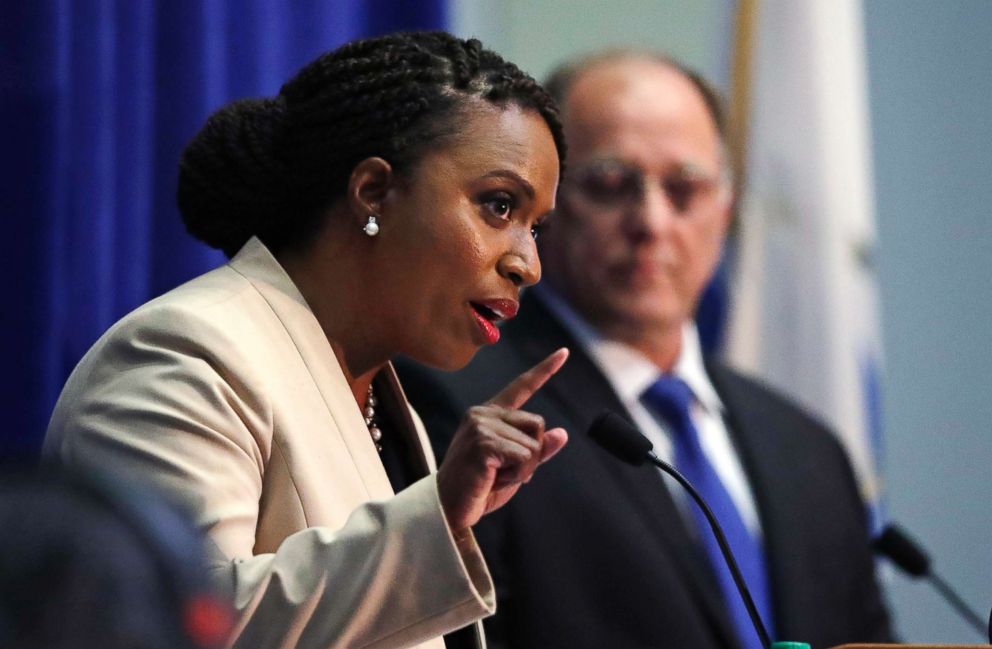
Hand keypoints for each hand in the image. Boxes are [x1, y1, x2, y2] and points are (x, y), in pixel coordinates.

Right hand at [436, 348, 569, 531]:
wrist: (447, 508)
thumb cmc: (479, 487)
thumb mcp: (514, 466)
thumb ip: (536, 449)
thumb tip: (562, 433)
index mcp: (489, 413)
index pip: (521, 387)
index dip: (545, 369)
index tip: (564, 352)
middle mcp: (483, 413)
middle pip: (538, 424)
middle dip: (532, 454)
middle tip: (505, 471)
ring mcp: (480, 426)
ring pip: (534, 444)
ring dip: (524, 469)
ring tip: (496, 476)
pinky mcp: (482, 443)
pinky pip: (525, 457)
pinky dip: (518, 475)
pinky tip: (494, 479)